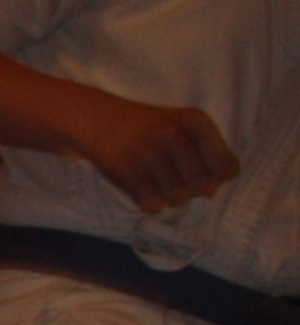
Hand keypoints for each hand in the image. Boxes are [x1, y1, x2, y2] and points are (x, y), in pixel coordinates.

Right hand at [71, 93, 240, 214]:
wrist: (98, 120)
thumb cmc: (150, 129)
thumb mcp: (184, 127)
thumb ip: (210, 154)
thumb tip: (213, 191)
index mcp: (194, 121)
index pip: (226, 166)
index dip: (217, 177)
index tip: (202, 173)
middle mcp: (173, 134)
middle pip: (202, 186)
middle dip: (192, 189)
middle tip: (176, 178)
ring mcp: (148, 153)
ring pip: (177, 198)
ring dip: (169, 197)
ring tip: (157, 181)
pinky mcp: (126, 170)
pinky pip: (152, 204)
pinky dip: (149, 202)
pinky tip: (142, 186)